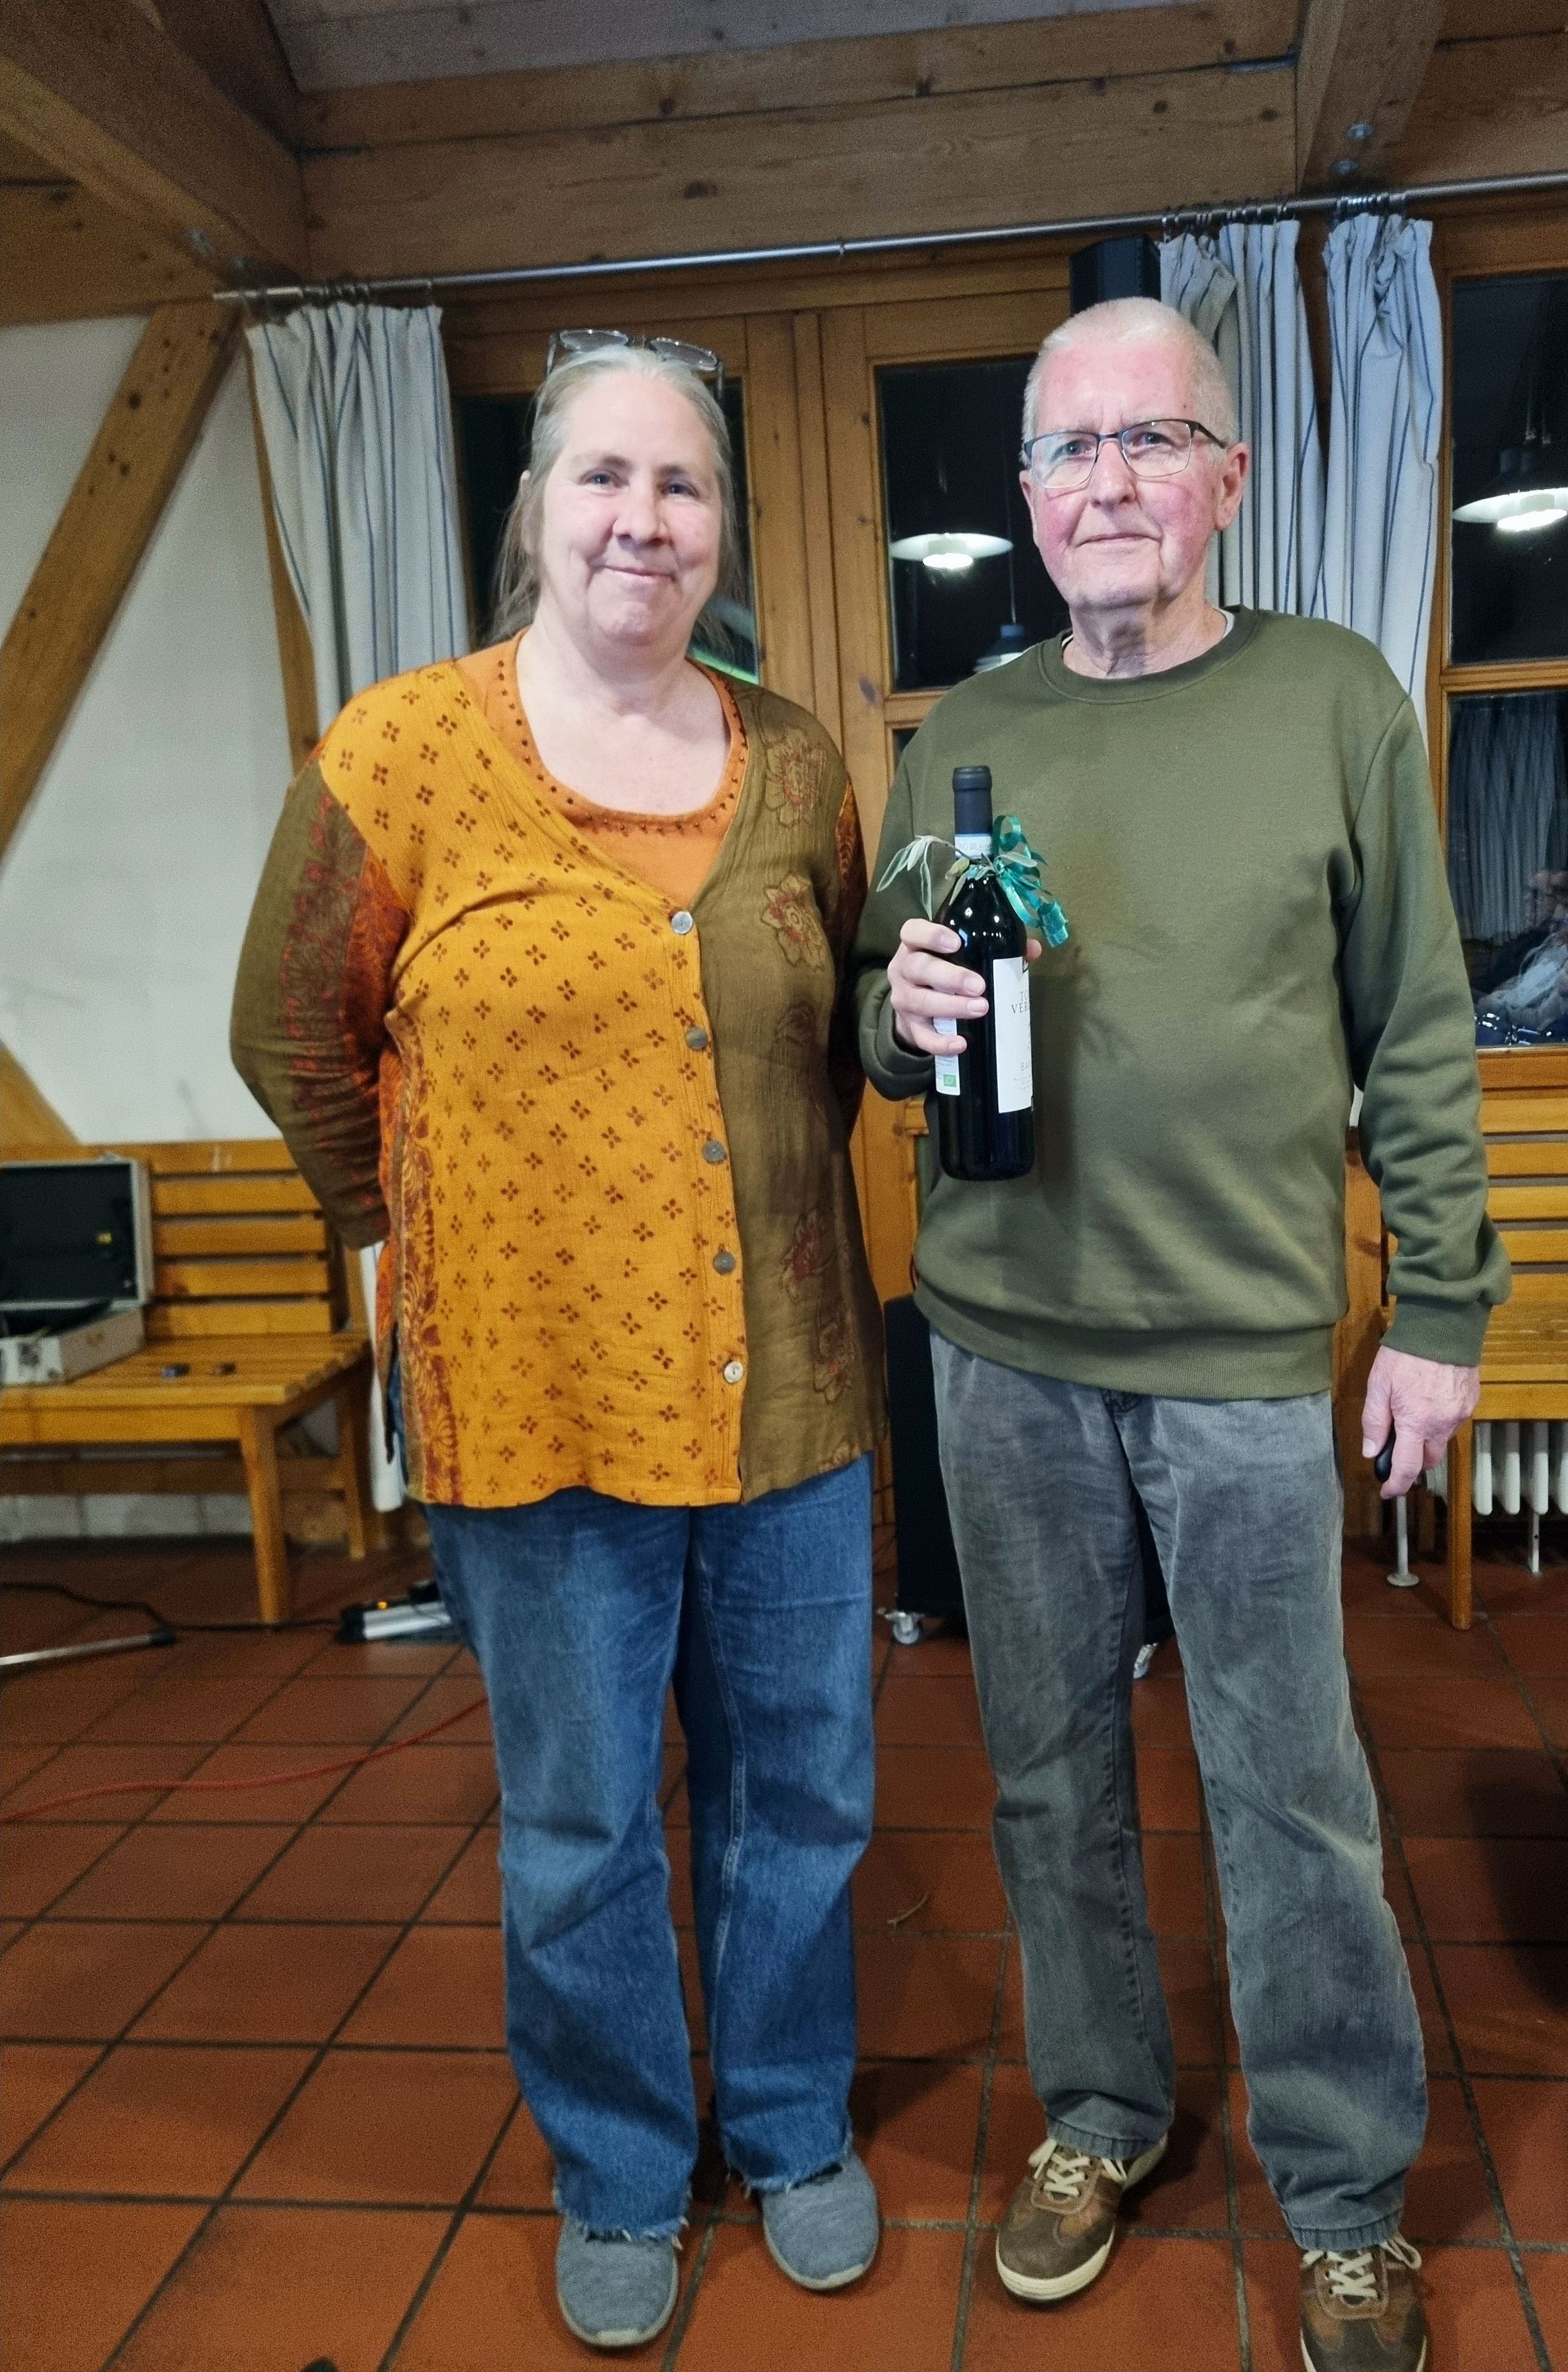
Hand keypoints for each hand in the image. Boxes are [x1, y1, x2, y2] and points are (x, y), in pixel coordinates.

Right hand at [887, 918, 1041, 1056]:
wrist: (917, 1008)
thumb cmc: (944, 971)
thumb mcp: (961, 955)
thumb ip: (996, 948)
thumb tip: (1032, 949)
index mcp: (916, 945)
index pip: (912, 931)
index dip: (931, 935)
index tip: (956, 943)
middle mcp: (903, 969)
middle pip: (919, 968)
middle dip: (950, 977)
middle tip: (979, 985)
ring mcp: (903, 999)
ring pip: (920, 1001)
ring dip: (951, 1006)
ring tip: (980, 1008)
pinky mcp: (909, 1027)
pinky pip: (922, 1036)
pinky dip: (940, 1042)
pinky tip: (961, 1043)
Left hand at [1361, 1345, 1479, 1499]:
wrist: (1443, 1326)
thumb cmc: (1405, 1355)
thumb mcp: (1378, 1386)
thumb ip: (1374, 1422)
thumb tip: (1372, 1452)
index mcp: (1417, 1423)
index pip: (1407, 1468)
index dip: (1396, 1485)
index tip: (1387, 1492)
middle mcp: (1442, 1425)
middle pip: (1428, 1460)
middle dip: (1412, 1462)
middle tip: (1396, 1448)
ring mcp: (1460, 1414)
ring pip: (1441, 1442)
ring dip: (1426, 1440)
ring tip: (1411, 1416)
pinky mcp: (1470, 1402)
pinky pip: (1452, 1423)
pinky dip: (1439, 1422)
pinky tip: (1429, 1403)